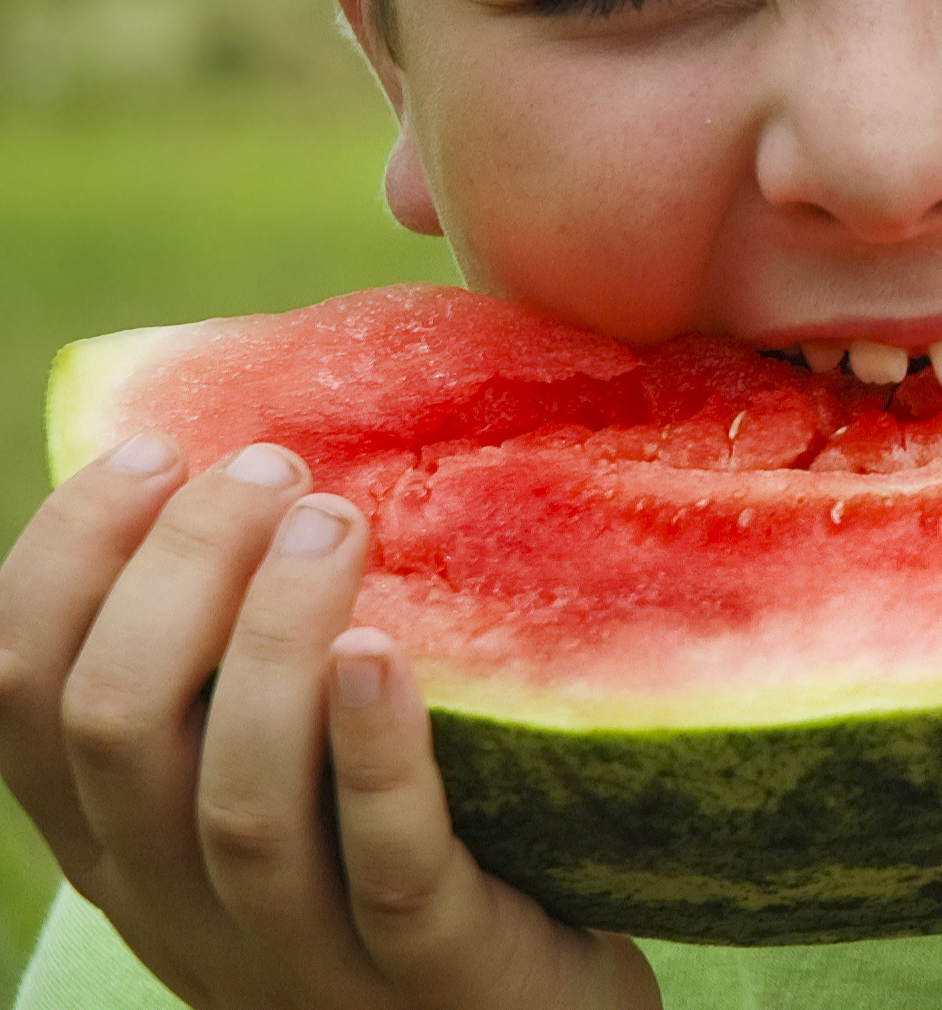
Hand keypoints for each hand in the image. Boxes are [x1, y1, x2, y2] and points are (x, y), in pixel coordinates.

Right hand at [0, 434, 658, 1009]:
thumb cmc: (402, 874)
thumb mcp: (284, 782)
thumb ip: (236, 669)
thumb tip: (244, 468)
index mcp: (127, 849)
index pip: (20, 704)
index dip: (60, 566)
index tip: (150, 450)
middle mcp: (187, 905)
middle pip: (117, 730)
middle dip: (175, 576)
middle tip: (269, 468)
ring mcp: (305, 953)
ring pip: (240, 798)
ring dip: (272, 643)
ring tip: (331, 521)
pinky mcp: (434, 970)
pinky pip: (385, 862)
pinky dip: (376, 754)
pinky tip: (384, 651)